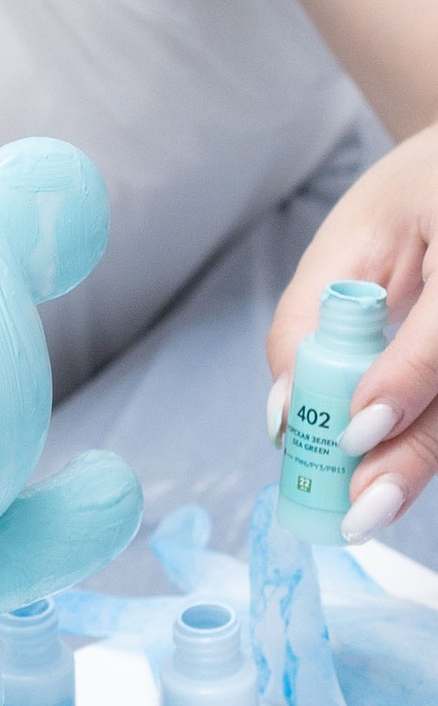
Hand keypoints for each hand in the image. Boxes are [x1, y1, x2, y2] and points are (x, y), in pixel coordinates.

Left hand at [266, 125, 437, 537]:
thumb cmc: (416, 193)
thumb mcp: (349, 237)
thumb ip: (310, 319)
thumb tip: (283, 414)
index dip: (405, 379)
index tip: (355, 432)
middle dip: (412, 454)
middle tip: (359, 512)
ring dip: (417, 458)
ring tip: (366, 509)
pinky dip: (422, 432)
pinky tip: (388, 472)